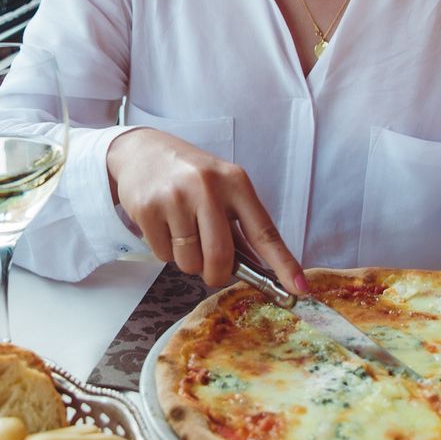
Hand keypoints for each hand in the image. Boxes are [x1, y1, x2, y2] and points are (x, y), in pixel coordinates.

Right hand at [106, 128, 307, 291]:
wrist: (140, 150)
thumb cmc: (189, 174)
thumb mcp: (220, 188)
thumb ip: (238, 225)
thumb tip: (258, 270)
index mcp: (235, 182)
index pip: (265, 231)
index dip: (284, 264)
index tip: (299, 289)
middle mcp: (207, 187)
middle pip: (221, 257)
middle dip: (217, 275)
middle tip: (212, 271)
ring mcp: (175, 198)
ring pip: (190, 262)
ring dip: (188, 261)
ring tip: (182, 233)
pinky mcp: (147, 209)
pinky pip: (163, 255)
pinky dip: (165, 251)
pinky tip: (163, 226)